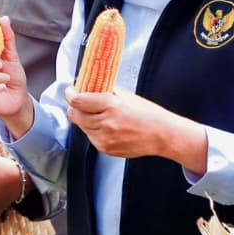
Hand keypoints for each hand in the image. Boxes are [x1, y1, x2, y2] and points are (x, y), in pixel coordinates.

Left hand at [65, 87, 208, 174]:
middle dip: (74, 106)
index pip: (78, 101)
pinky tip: (104, 125)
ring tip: (95, 113)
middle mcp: (105, 123)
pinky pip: (90, 137)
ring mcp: (104, 139)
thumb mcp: (126, 96)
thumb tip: (89, 85)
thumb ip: (106, 91)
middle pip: (74, 114)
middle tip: (79, 101)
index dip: (71, 94)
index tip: (71, 90)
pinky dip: (92, 129)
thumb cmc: (147, 113)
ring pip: (81, 126)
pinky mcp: (105, 149)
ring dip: (83, 118)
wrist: (162, 135)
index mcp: (111, 106)